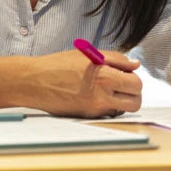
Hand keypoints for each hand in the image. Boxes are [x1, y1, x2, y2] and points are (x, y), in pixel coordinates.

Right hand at [0, 50, 142, 118]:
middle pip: (136, 100)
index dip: (133, 77)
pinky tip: (95, 97)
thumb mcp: (88, 54)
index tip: (125, 74)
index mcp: (104, 74)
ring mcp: (95, 108)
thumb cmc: (58, 65)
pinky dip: (108, 107)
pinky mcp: (88, 116)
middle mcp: (103, 93)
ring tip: (111, 92)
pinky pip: (109, 113)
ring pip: (125, 110)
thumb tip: (135, 65)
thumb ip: (115, 59)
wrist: (34, 82)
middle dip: (133, 93)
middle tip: (122, 86)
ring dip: (124, 102)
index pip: (136, 82)